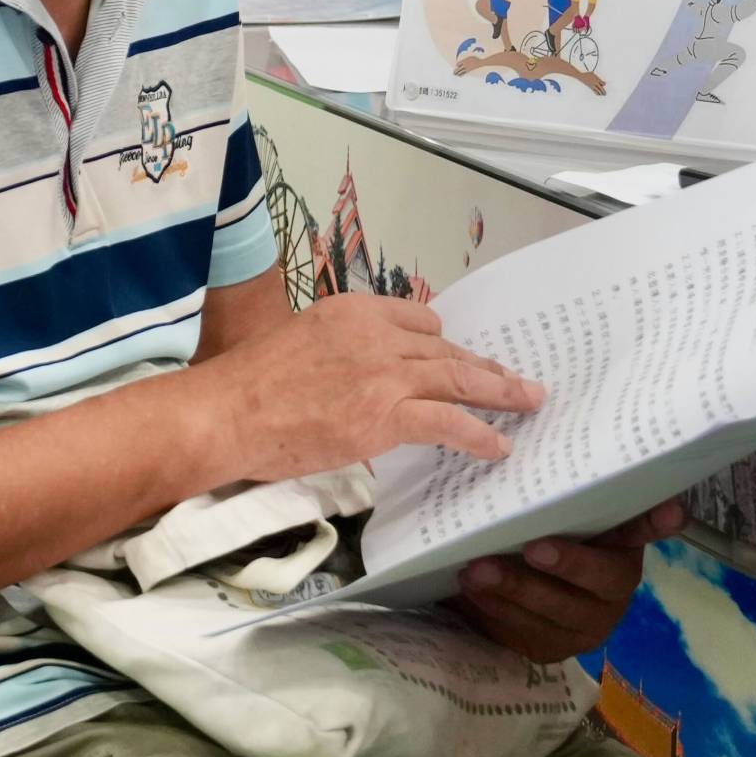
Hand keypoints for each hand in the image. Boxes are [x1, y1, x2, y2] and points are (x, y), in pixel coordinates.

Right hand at [203, 287, 544, 483]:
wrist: (226, 412)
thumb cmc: (246, 384)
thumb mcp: (297, 342)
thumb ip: (336, 352)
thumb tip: (354, 380)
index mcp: (351, 310)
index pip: (417, 319)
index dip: (441, 342)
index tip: (457, 356)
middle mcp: (375, 334)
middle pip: (445, 348)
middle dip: (486, 366)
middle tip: (517, 379)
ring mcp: (385, 374)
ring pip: (458, 379)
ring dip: (500, 392)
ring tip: (528, 402)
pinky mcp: (387, 415)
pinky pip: (449, 422)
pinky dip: (479, 434)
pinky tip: (498, 446)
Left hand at [456, 502, 679, 663]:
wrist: (501, 590)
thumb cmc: (528, 534)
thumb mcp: (538, 510)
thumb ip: (547, 489)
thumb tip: (529, 428)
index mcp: (619, 543)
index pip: (645, 527)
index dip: (658, 521)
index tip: (671, 510)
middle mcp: (613, 583)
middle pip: (603, 577)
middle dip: (568, 563)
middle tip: (533, 548)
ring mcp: (587, 621)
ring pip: (557, 610)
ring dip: (516, 589)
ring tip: (477, 570)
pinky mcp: (553, 647)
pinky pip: (526, 631)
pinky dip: (495, 610)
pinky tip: (471, 591)